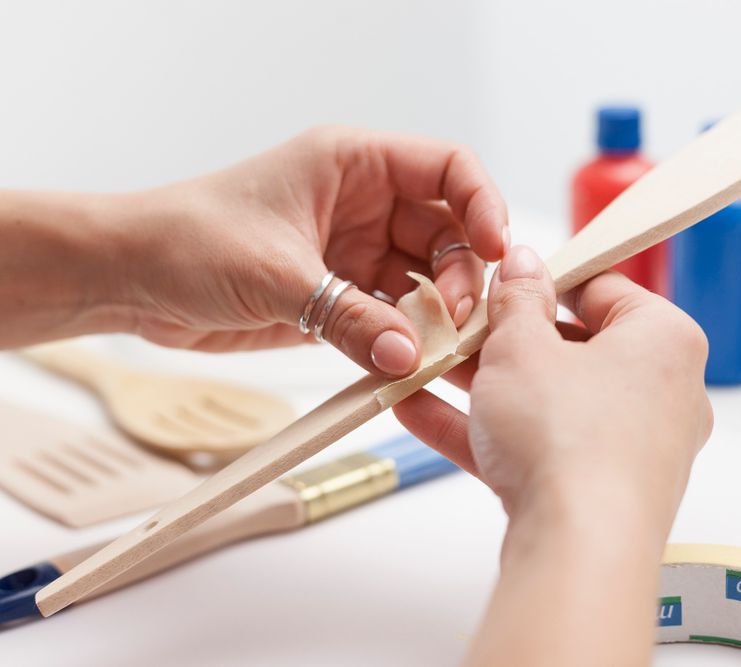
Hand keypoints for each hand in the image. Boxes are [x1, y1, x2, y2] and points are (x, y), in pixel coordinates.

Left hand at [109, 127, 507, 374]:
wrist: (132, 279)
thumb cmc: (187, 240)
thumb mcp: (275, 274)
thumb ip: (347, 316)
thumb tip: (407, 356)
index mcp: (354, 164)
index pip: (448, 168)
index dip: (482, 205)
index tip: (493, 250)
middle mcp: (365, 203)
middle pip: (449, 232)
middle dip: (461, 276)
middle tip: (457, 323)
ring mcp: (356, 250)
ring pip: (427, 279)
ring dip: (439, 315)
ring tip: (439, 351)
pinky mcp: (343, 294)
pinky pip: (395, 315)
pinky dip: (408, 338)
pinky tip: (410, 362)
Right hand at [393, 245, 712, 528]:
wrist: (577, 551)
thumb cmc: (569, 440)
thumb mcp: (522, 346)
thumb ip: (517, 299)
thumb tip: (521, 265)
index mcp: (663, 340)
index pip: (603, 288)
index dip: (543, 280)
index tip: (501, 282)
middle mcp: (661, 392)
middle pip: (572, 348)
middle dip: (504, 339)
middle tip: (457, 328)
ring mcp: (632, 447)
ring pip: (549, 401)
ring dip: (484, 385)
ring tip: (425, 366)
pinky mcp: (599, 491)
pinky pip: (539, 447)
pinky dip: (488, 431)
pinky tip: (422, 413)